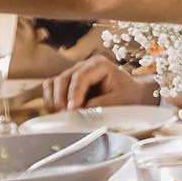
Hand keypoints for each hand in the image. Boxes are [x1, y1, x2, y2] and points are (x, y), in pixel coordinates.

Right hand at [42, 55, 158, 112]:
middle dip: (62, 98)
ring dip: (53, 100)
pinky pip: (51, 90)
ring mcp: (73, 75)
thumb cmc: (127, 95)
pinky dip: (51, 101)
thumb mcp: (122, 100)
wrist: (130, 94)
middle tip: (66, 115)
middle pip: (63, 79)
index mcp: (99, 65)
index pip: (80, 76)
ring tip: (61, 115)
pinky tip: (58, 112)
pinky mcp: (67, 85)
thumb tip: (83, 109)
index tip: (72, 109)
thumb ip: (103, 104)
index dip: (74, 93)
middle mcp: (83, 67)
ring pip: (53, 83)